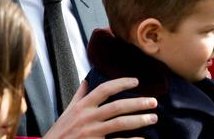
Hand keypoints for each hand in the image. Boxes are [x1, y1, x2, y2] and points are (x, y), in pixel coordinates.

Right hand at [43, 78, 157, 138]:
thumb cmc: (60, 132)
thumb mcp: (67, 112)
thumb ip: (78, 96)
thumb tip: (86, 81)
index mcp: (81, 107)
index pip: (104, 89)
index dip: (121, 83)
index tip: (136, 81)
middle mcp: (87, 118)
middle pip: (117, 107)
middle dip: (138, 103)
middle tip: (153, 102)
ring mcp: (91, 133)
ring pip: (120, 124)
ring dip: (139, 120)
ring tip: (153, 118)